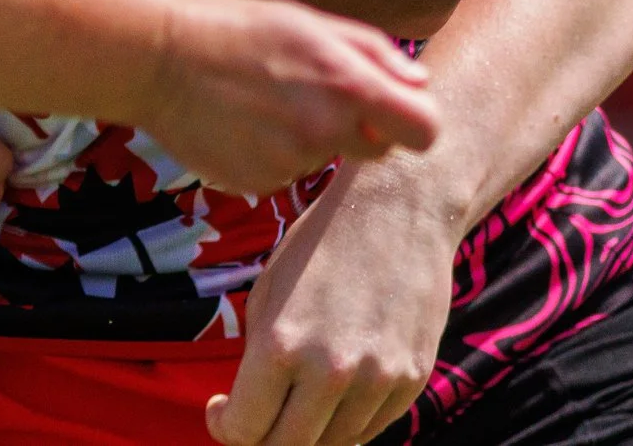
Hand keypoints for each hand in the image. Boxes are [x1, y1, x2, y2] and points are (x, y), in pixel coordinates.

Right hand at [141, 0, 438, 196]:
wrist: (155, 58)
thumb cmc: (235, 27)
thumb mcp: (308, 22)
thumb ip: (372, 53)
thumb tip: (419, 83)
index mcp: (347, 86)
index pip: (425, 131)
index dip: (414, 120)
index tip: (393, 108)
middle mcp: (325, 132)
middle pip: (376, 151)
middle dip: (359, 128)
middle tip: (314, 93)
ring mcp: (288, 164)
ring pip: (322, 158)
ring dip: (306, 136)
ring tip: (260, 98)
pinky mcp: (256, 183)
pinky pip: (282, 173)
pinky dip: (269, 152)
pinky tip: (239, 121)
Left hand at [208, 172, 457, 445]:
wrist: (398, 209)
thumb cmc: (322, 244)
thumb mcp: (267, 293)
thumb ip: (257, 358)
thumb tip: (249, 412)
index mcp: (281, 346)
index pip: (243, 429)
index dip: (224, 427)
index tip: (221, 413)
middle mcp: (330, 371)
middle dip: (261, 440)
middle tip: (255, 420)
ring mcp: (377, 380)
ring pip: (331, 444)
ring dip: (306, 433)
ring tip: (295, 402)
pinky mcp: (412, 379)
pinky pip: (370, 428)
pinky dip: (345, 423)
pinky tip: (332, 395)